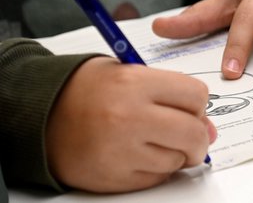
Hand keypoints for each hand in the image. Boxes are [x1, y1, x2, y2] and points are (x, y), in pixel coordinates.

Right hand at [45, 57, 215, 192]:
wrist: (43, 116)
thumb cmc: (91, 91)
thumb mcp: (131, 74)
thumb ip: (172, 95)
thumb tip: (209, 129)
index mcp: (135, 83)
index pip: (196, 97)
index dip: (198, 105)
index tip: (190, 109)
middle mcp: (129, 116)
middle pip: (193, 134)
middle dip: (198, 137)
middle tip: (188, 135)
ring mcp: (121, 150)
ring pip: (178, 160)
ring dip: (174, 154)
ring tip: (152, 140)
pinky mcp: (114, 178)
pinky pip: (157, 178)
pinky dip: (156, 169)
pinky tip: (138, 154)